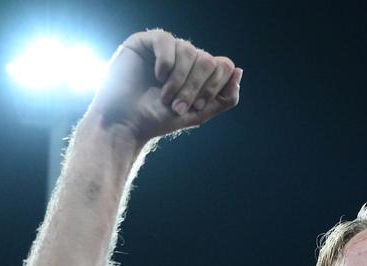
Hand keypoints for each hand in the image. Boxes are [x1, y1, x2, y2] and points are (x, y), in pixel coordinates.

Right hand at [88, 29, 241, 143]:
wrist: (128, 123)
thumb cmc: (160, 119)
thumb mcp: (200, 113)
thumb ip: (224, 97)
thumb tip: (239, 71)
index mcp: (199, 72)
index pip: (223, 65)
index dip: (213, 87)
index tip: (197, 106)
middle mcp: (185, 57)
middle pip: (208, 60)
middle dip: (196, 86)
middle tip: (178, 104)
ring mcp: (166, 48)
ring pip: (189, 50)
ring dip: (179, 80)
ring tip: (164, 96)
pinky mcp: (145, 42)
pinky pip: (167, 41)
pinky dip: (165, 63)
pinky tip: (156, 75)